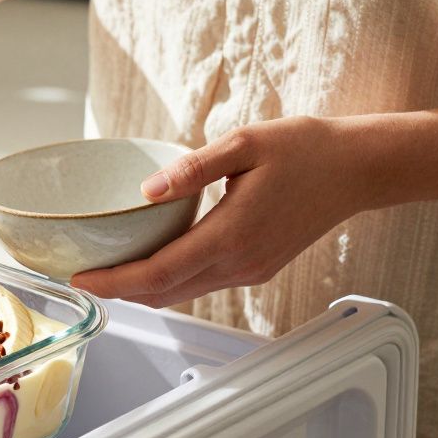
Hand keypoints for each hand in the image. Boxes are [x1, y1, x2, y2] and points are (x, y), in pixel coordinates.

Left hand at [71, 116, 378, 307]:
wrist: (358, 169)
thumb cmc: (305, 149)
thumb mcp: (245, 143)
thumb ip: (192, 168)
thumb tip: (146, 190)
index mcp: (231, 236)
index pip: (157, 275)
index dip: (113, 283)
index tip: (78, 280)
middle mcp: (240, 264)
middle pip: (164, 293)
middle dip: (118, 291)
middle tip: (79, 277)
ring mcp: (250, 271)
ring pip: (183, 293)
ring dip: (142, 289)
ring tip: (104, 273)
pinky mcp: (257, 268)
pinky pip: (202, 284)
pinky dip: (169, 281)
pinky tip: (150, 263)